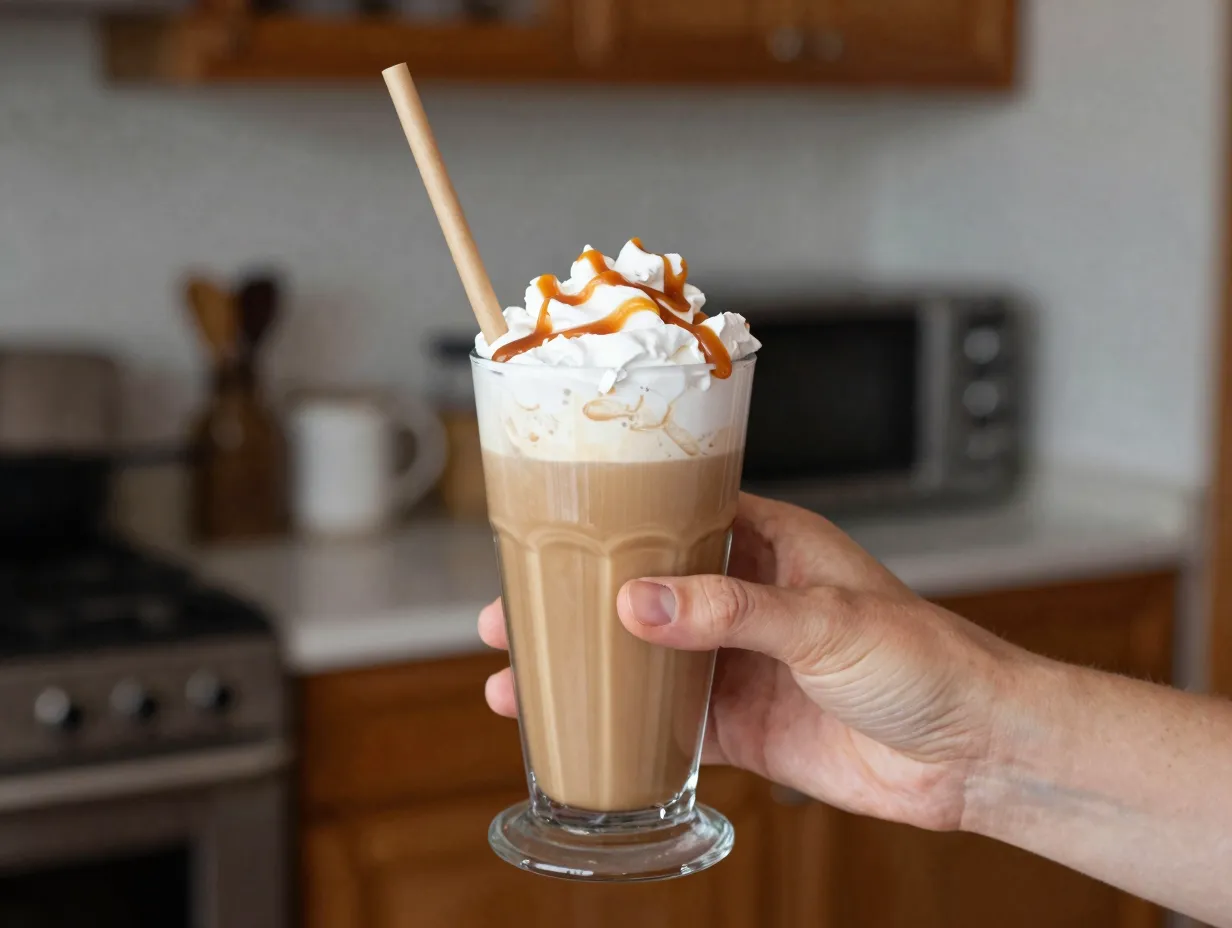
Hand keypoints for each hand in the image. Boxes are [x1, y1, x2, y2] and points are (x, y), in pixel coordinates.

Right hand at [479, 493, 1017, 831]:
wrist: (974, 752)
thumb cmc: (927, 657)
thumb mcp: (824, 620)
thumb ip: (728, 612)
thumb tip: (637, 603)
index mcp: (771, 544)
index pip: (677, 517)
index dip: (613, 524)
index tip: (553, 530)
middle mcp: (748, 598)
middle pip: (644, 591)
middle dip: (579, 603)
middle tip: (511, 613)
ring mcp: (743, 663)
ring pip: (647, 659)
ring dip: (590, 667)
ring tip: (518, 679)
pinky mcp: (746, 725)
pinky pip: (671, 723)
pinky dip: (624, 727)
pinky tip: (580, 732)